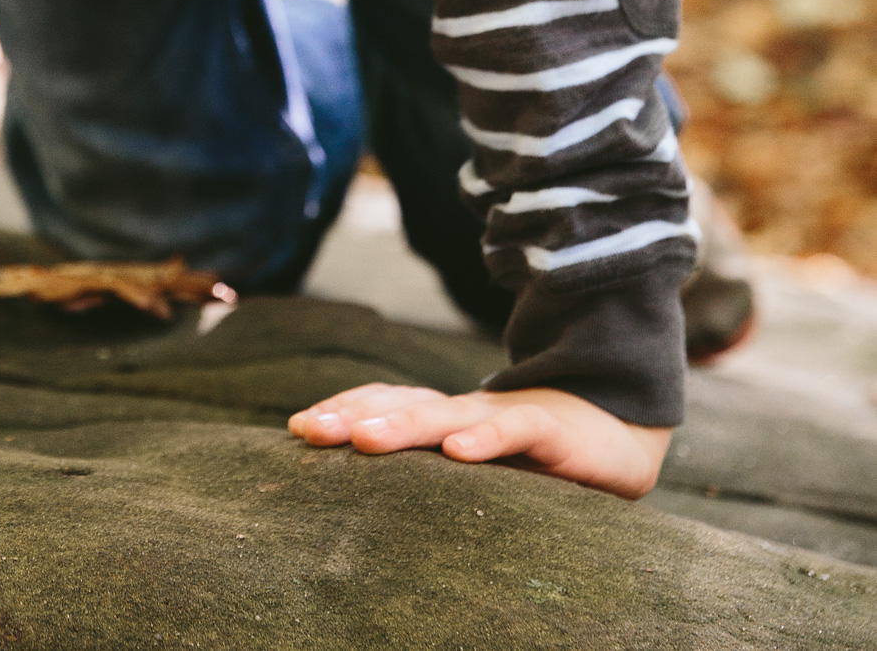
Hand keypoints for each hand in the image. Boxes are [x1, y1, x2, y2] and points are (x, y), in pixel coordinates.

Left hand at [287, 381, 671, 499]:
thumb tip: (370, 513)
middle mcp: (467, 412)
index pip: (386, 403)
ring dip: (402, 423)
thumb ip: (436, 481)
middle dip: (352, 415)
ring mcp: (505, 415)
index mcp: (448, 420)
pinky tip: (458, 452)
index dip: (344, 410)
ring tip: (362, 438)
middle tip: (308, 430)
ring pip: (446, 414)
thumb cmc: (540, 456)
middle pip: (402, 405)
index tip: (298, 428)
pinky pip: (513, 430)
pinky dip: (484, 438)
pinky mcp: (549, 429)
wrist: (618, 429)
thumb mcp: (482, 468)